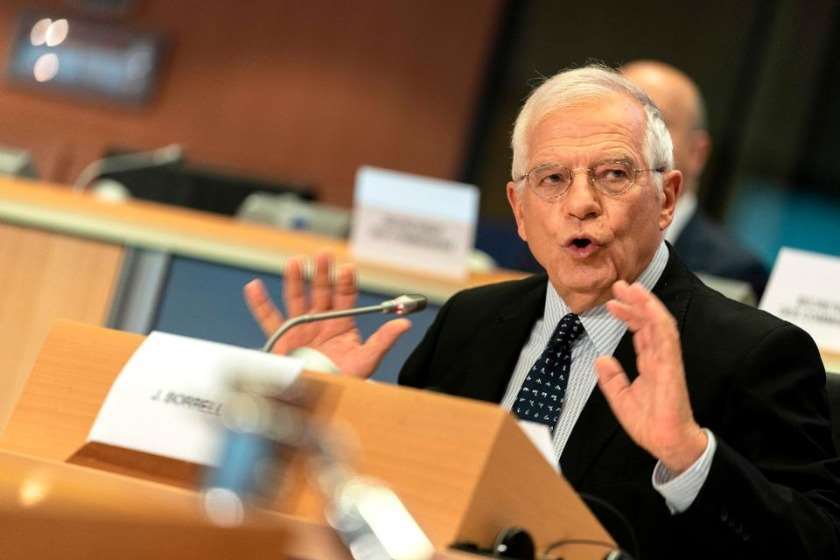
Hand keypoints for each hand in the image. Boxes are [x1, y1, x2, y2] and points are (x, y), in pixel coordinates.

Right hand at [243, 252, 410, 378]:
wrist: (321, 402)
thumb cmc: (345, 380)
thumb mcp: (366, 360)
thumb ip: (383, 341)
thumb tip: (404, 324)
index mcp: (342, 323)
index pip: (345, 296)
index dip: (345, 281)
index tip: (347, 269)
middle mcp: (320, 320)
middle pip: (321, 291)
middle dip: (323, 273)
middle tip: (324, 255)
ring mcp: (300, 327)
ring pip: (297, 298)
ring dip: (296, 279)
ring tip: (297, 262)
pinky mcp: (281, 339)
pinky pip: (269, 319)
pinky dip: (260, 303)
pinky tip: (254, 286)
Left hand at [595, 280, 706, 472]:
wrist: (666, 444)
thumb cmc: (649, 424)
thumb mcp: (621, 399)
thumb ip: (612, 379)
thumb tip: (601, 360)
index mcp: (650, 363)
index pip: (640, 331)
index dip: (627, 314)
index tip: (611, 303)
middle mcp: (660, 357)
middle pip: (648, 322)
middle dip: (635, 302)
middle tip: (619, 285)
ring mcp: (667, 360)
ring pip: (659, 323)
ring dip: (646, 303)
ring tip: (632, 288)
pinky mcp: (672, 367)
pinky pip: (667, 338)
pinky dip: (658, 319)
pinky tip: (647, 306)